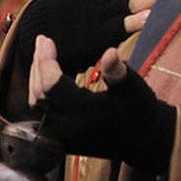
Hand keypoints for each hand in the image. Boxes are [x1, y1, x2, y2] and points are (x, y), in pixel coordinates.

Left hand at [28, 36, 175, 172]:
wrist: (144, 140)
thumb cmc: (140, 110)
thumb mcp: (133, 87)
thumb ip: (117, 71)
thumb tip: (109, 52)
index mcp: (85, 113)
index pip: (52, 85)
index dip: (45, 60)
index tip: (47, 40)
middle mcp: (69, 128)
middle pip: (40, 93)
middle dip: (38, 64)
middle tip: (42, 41)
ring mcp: (64, 137)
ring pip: (37, 105)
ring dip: (36, 78)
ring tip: (42, 55)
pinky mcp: (64, 140)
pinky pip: (42, 114)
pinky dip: (40, 93)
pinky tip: (45, 76)